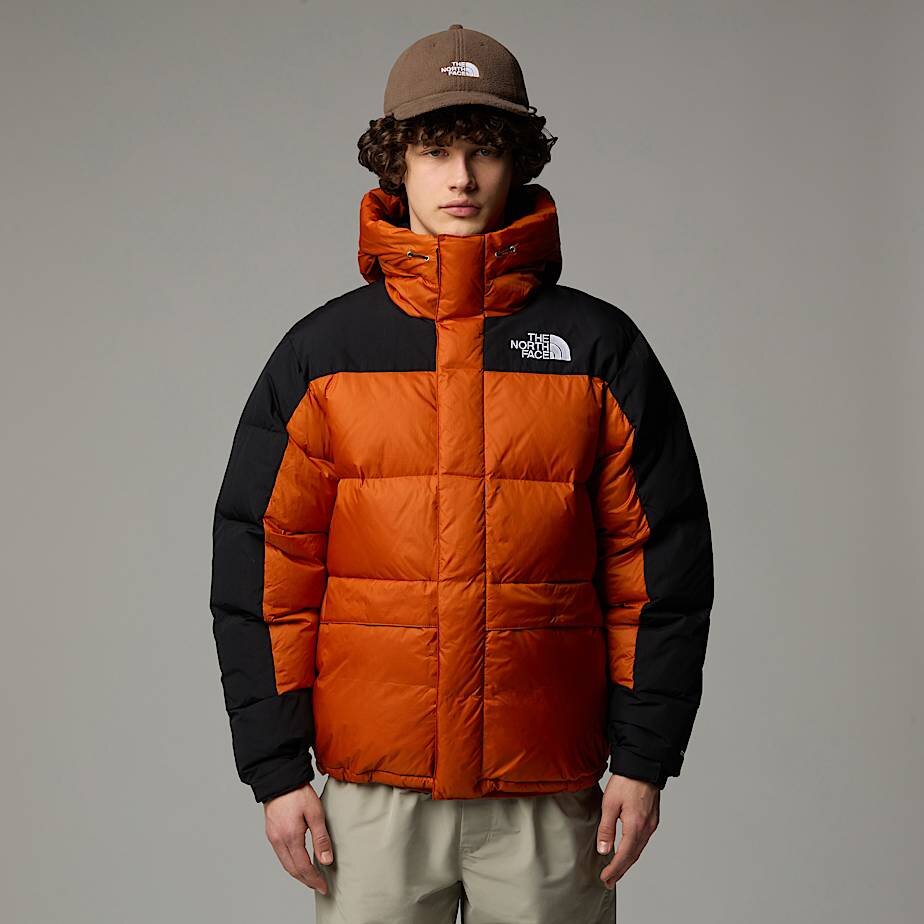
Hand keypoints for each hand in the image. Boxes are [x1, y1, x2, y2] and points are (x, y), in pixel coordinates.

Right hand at [263, 783, 333, 893]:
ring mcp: (273, 837)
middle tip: (318, 886)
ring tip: (310, 877)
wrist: (279, 778)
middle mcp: (279, 840)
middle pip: (292, 869)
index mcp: (290, 837)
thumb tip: (326, 861)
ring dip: (298, 873)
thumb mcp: (315, 813)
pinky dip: (291, 863)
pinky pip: (281, 854)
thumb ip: (320, 838)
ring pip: (285, 863)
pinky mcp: (271, 832)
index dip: (314, 880)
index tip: (323, 887)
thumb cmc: (298, 793)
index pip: (303, 867)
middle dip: (306, 880)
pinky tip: (298, 861)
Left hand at [595, 774, 659, 889]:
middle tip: (609, 881)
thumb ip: (606, 828)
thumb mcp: (610, 803)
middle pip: (633, 856)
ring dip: (627, 862)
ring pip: (639, 849)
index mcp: (635, 826)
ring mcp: (652, 824)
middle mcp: (647, 828)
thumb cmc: (626, 781)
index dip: (614, 870)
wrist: (643, 766)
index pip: (624, 856)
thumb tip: (603, 850)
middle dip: (621, 870)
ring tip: (616, 870)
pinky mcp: (652, 819)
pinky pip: (643, 840)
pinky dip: (634, 850)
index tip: (605, 879)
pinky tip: (627, 851)